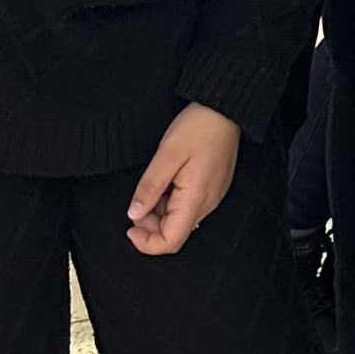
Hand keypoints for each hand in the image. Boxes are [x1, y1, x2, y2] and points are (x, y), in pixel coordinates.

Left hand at [128, 103, 241, 254]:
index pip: (171, 241)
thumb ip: (149, 188)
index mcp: (196, 198)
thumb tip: (134, 214)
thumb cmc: (199, 128)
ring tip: (153, 184)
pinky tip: (166, 181)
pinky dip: (170, 201)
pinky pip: (188, 206)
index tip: (130, 228)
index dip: (147, 243)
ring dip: (159, 212)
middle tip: (138, 200)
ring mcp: (212, 196)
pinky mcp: (212, 188)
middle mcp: (207, 203)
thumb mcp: (166, 155)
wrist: (225, 110)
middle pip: (175, 232)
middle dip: (150, 225)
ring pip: (180, 219)